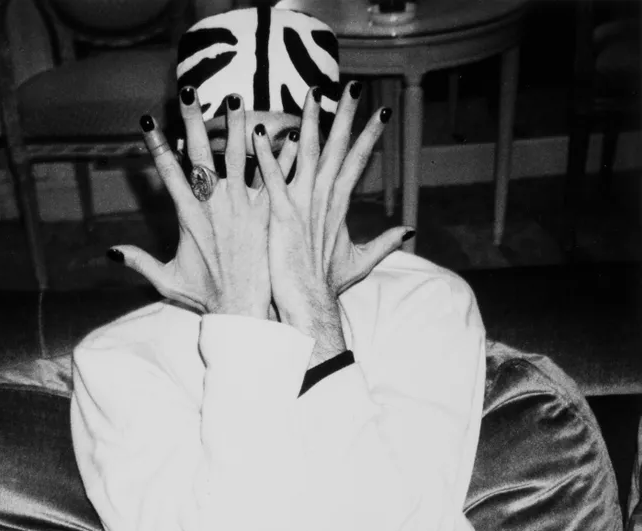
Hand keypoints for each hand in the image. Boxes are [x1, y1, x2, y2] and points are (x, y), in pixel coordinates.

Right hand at [107, 90, 296, 319]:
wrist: (242, 310)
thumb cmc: (205, 297)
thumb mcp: (166, 280)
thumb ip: (140, 262)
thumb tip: (111, 253)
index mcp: (188, 217)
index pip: (169, 173)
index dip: (158, 146)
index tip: (148, 121)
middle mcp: (213, 207)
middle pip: (201, 155)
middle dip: (194, 121)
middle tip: (190, 91)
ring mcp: (241, 208)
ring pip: (238, 158)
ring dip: (236, 126)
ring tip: (236, 98)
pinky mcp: (265, 214)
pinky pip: (273, 179)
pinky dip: (278, 155)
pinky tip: (284, 132)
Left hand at [253, 84, 411, 355]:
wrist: (310, 308)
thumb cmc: (327, 287)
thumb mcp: (360, 261)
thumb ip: (384, 243)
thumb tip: (409, 231)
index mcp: (339, 207)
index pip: (357, 163)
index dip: (369, 136)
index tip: (380, 111)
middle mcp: (324, 201)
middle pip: (339, 149)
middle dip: (347, 117)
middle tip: (355, 85)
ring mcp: (303, 207)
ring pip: (308, 155)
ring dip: (310, 122)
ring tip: (312, 93)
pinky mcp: (282, 217)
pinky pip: (272, 180)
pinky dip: (266, 156)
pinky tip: (258, 133)